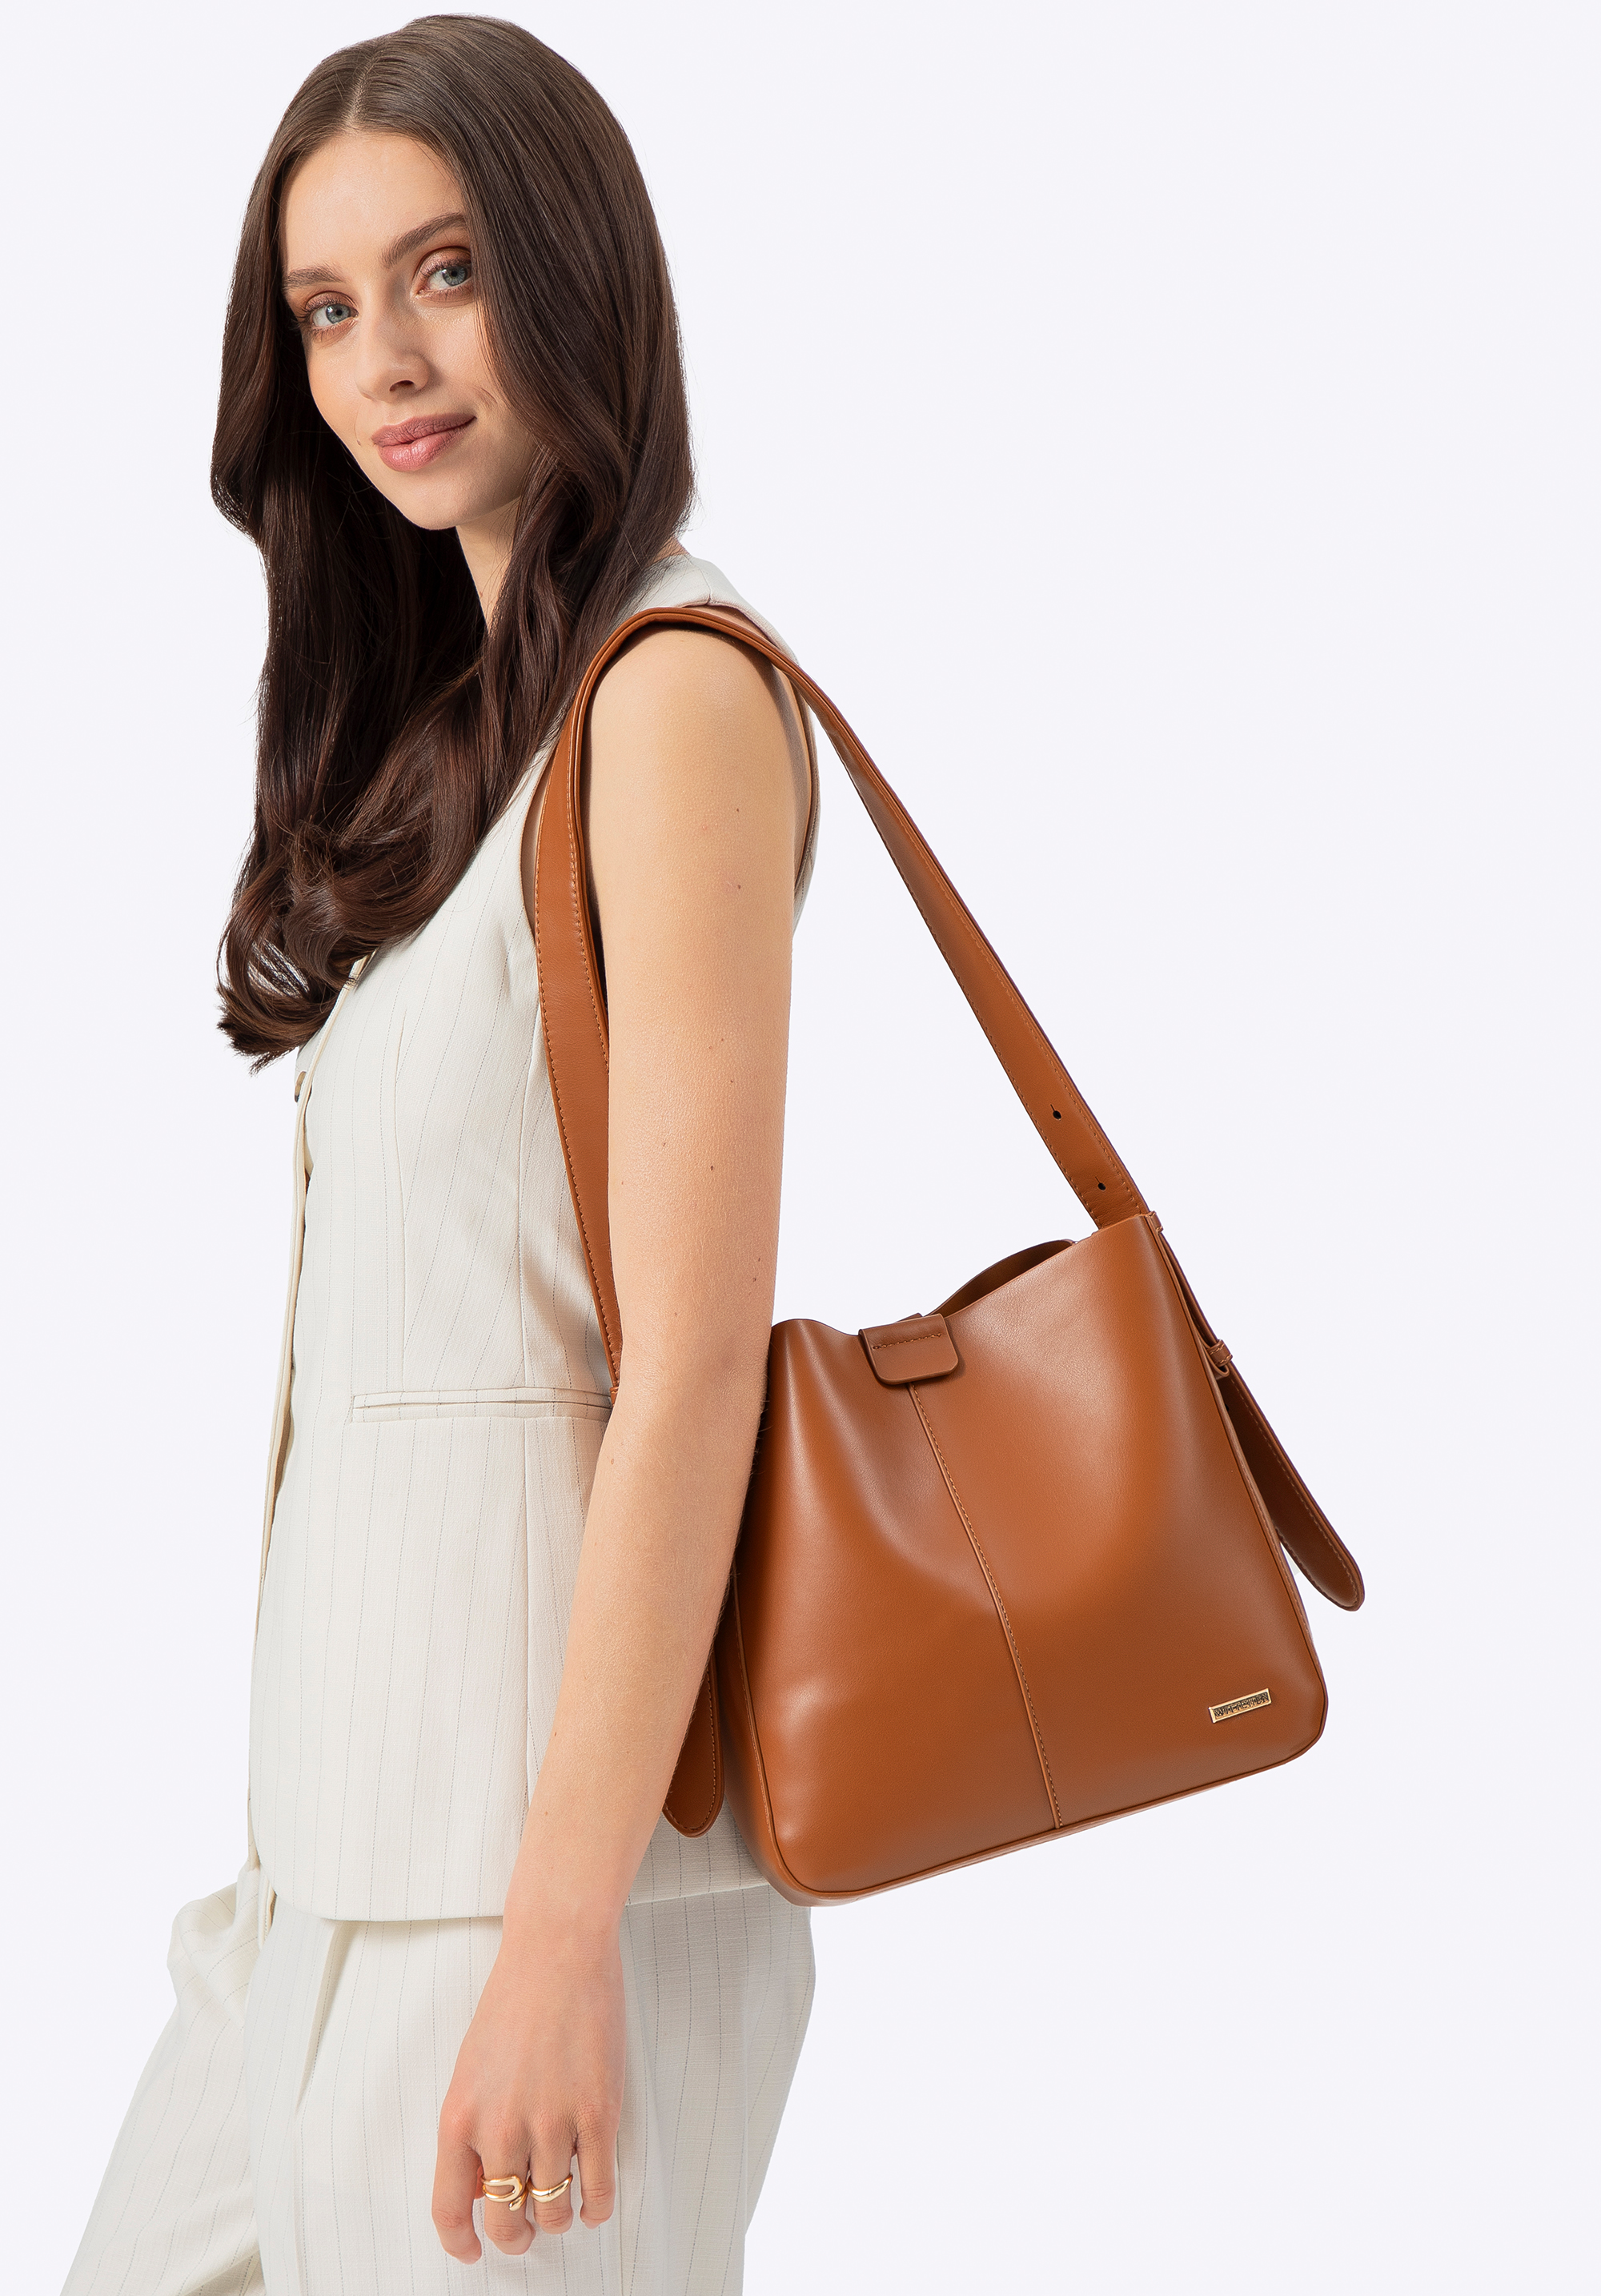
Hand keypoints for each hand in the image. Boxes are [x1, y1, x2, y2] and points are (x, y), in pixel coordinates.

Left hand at [432, 1914, 625, 2261]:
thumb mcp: (472, 2068)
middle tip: (527, 2229)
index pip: (449, 2209)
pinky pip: (597, 2190)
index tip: (472, 2249)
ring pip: (554, 2212)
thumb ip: (475, 2126)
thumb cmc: (516, 1998)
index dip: (461, 2243)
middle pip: (506, 2221)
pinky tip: (593, 2200)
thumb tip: (488, 2181)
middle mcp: (501, 2128)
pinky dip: (596, 2207)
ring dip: (558, 2218)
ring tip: (562, 2204)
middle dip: (517, 2236)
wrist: (558, 1950)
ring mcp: (551, 2123)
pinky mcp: (597, 2114)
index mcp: (460, 2117)